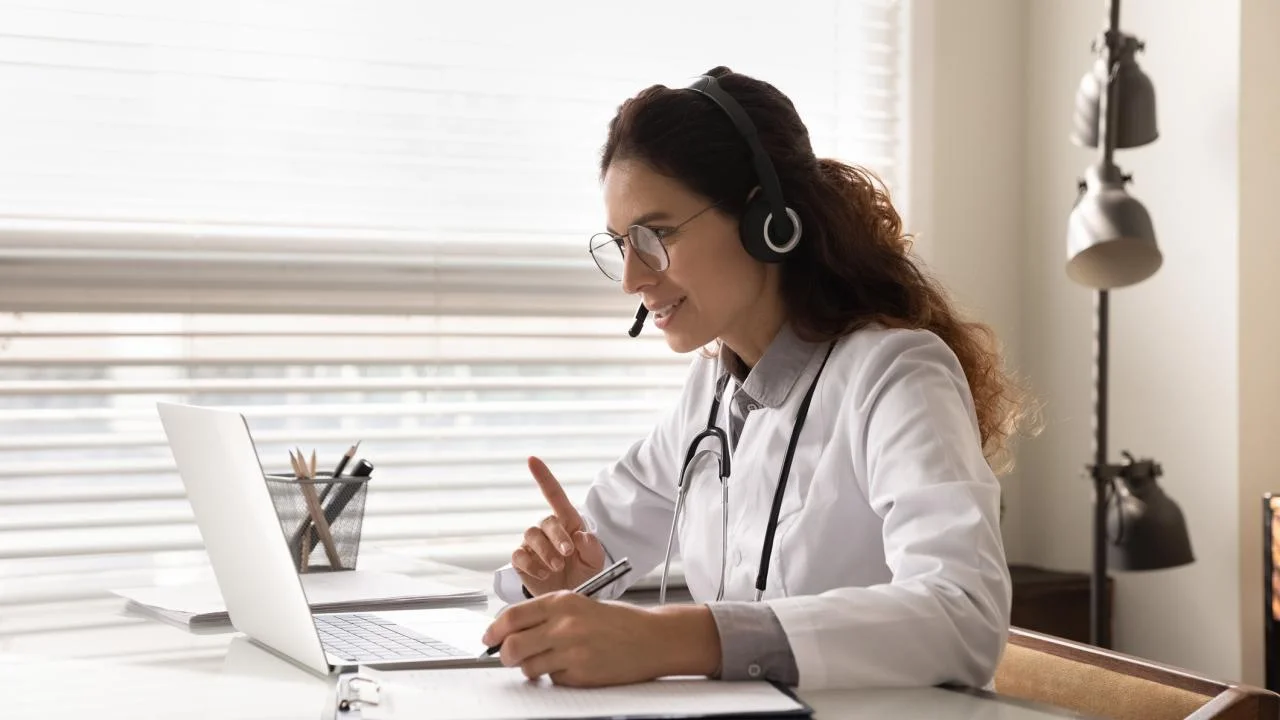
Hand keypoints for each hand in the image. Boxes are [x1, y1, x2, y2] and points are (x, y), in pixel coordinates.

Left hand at [481, 592, 720, 686]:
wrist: (653, 638)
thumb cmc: (619, 621)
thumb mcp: (580, 605)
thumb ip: (547, 615)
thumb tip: (512, 631)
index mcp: (562, 602)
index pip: (512, 617)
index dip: (494, 630)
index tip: (489, 638)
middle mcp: (563, 625)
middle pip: (512, 647)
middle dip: (506, 655)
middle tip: (510, 656)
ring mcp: (571, 651)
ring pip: (529, 668)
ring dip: (533, 668)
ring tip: (551, 660)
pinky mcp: (581, 674)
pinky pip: (554, 680)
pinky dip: (558, 676)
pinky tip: (575, 666)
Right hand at [511, 457, 605, 595]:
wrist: (571, 597)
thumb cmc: (584, 574)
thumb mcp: (596, 562)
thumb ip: (592, 548)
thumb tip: (581, 535)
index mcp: (568, 523)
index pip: (554, 495)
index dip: (543, 476)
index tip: (532, 460)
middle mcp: (548, 530)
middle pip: (546, 521)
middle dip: (558, 537)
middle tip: (567, 555)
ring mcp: (533, 544)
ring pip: (531, 536)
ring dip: (546, 552)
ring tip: (557, 568)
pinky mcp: (521, 560)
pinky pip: (519, 556)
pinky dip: (532, 565)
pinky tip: (543, 574)